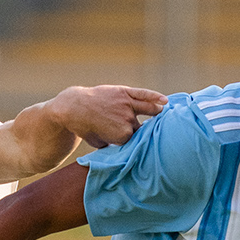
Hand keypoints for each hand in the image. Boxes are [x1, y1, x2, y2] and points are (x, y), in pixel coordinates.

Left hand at [46, 85, 168, 148]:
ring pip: (149, 110)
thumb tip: (126, 147)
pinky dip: (155, 97)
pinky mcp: (124, 92)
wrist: (74, 108)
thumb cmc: (86, 128)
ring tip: (164, 116)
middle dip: (142, 130)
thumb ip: (114, 145)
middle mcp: (127, 120)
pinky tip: (165, 101)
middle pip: (142, 127)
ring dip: (157, 113)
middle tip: (150, 132)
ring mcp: (127, 105)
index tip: (135, 143)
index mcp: (122, 136)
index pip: (135, 141)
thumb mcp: (99, 143)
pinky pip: (143, 94)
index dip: (133, 141)